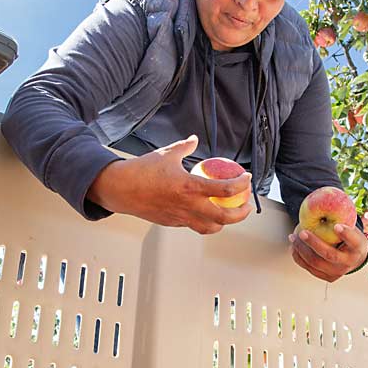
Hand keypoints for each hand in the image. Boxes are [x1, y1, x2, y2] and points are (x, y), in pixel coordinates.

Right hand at [87, 135, 252, 233]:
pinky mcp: (172, 223)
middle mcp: (188, 205)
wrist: (120, 189)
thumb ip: (185, 147)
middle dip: (241, 213)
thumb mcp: (167, 153)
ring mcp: (180, 217)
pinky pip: (193, 226)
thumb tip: (195, 139)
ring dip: (224, 223)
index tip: (246, 178)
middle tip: (246, 205)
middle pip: (224, 217)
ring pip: (210, 228)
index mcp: (190, 186)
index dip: (241, 184)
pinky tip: (205, 212)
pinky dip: (204, 221)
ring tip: (229, 214)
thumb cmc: (142, 170)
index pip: (225, 189)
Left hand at [288, 222, 367, 282]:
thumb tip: (328, 198)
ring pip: (316, 263)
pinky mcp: (327, 277)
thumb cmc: (351, 239)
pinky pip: (310, 268)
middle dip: (313, 243)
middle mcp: (348, 262)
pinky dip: (299, 257)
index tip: (337, 226)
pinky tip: (294, 248)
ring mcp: (337, 272)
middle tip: (302, 232)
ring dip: (301, 250)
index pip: (354, 241)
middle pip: (329, 254)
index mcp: (358, 248)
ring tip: (293, 238)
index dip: (346, 234)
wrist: (356, 258)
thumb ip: (343, 220)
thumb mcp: (353, 228)